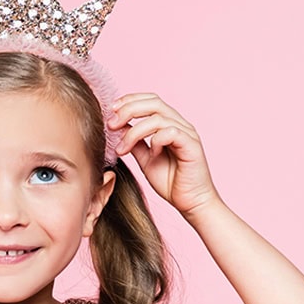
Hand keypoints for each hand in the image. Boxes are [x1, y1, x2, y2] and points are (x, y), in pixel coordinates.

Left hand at [107, 93, 222, 216]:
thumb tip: (119, 127)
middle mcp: (179, 124)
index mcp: (169, 124)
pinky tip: (152, 154)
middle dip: (128, 109)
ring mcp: (187, 133)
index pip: (150, 100)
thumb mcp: (145, 159)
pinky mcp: (192, 145)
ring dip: (135, 131)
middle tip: (111, 125)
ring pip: (158, 118)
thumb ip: (135, 143)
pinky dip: (156, 140)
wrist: (191, 203)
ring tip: (122, 148)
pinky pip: (171, 132)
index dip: (129, 101)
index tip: (110, 112)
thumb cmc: (171, 182)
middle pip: (153, 102)